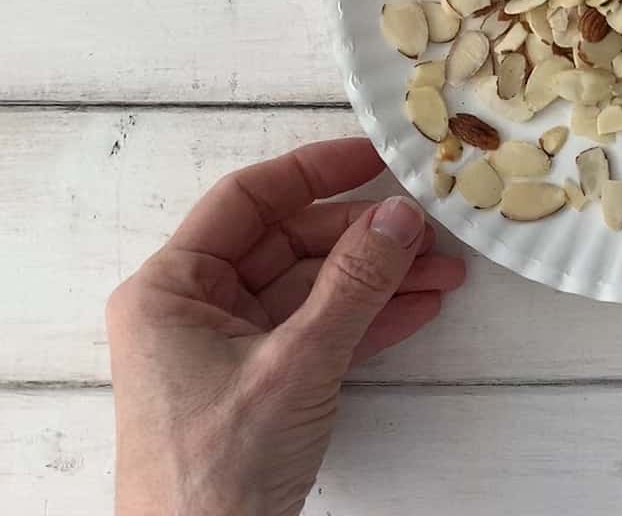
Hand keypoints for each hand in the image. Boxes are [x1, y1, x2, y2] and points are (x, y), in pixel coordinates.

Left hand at [107, 138, 466, 515]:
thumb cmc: (213, 472)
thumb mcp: (295, 363)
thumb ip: (352, 285)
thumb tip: (398, 218)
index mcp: (171, 289)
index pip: (247, 201)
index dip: (313, 172)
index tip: (375, 156)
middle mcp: (193, 310)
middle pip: (290, 244)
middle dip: (364, 238)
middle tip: (428, 229)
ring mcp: (228, 348)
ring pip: (314, 290)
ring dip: (379, 280)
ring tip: (443, 272)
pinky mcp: (260, 384)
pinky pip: (321, 332)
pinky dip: (369, 320)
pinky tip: (418, 307)